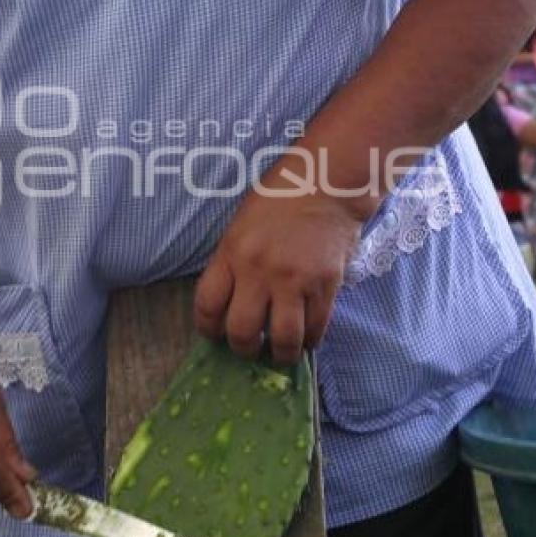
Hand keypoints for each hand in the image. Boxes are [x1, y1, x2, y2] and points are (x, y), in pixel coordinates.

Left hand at [193, 168, 365, 363]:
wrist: (328, 183)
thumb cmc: (279, 198)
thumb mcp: (241, 226)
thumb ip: (231, 263)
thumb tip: (227, 303)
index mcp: (232, 253)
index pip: (207, 305)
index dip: (207, 329)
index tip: (215, 334)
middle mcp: (259, 271)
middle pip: (242, 331)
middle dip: (243, 349)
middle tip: (249, 348)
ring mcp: (295, 280)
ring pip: (282, 339)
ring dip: (279, 354)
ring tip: (279, 352)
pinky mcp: (326, 286)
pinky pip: (315, 329)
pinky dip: (309, 341)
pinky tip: (306, 338)